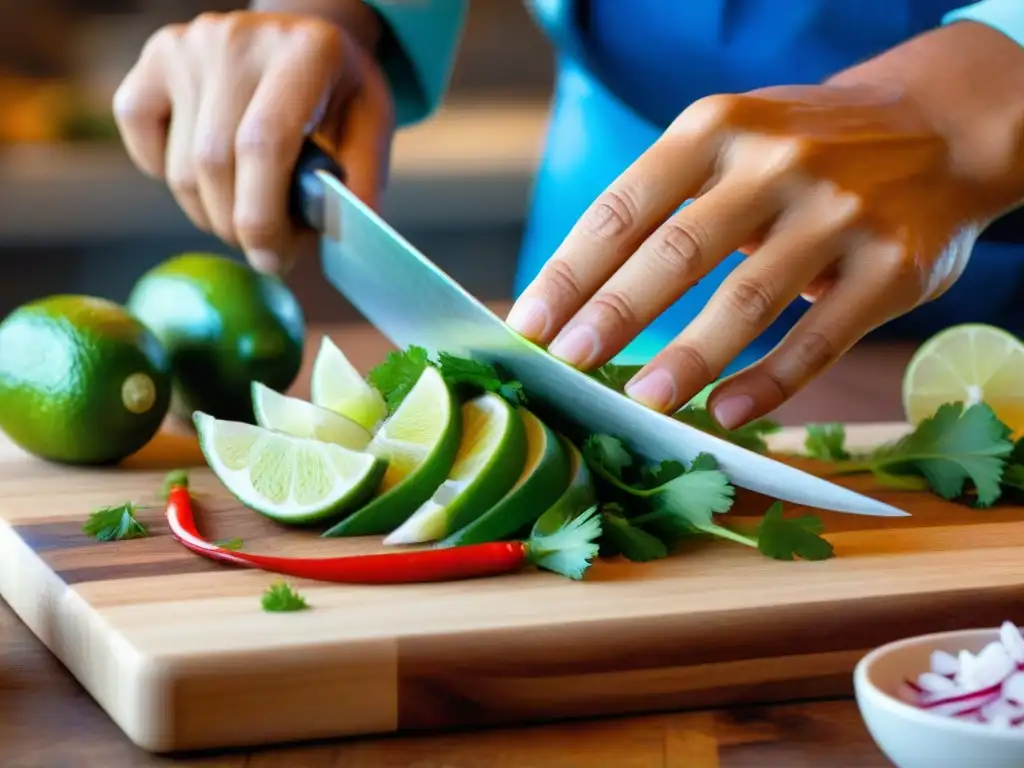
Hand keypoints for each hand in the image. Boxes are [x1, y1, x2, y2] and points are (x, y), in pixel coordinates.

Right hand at [113, 11, 394, 273]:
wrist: (305, 40)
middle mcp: (238, 39)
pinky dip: (166, 175)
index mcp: (305, 51)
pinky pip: (142, 141)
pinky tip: (208, 173)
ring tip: (250, 210)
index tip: (272, 259)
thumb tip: (336, 243)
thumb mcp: (371, 129)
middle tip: (268, 247)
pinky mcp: (156, 56)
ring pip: (180, 169)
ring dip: (212, 213)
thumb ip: (359, 184)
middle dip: (239, 227)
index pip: (263, 144)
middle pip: (214, 165)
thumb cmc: (340, 95)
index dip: (262, 217)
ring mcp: (190, 45)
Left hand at [506, 22, 1023, 428]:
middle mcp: (777, 162)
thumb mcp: (731, 142)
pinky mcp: (893, 267)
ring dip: (687, 359)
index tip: (528, 325)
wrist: (940, 128)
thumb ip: (666, 203)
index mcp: (717, 128)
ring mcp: (840, 213)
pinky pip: (818, 338)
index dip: (569, 272)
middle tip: (566, 365)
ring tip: (641, 403)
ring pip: (747, 299)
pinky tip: (725, 412)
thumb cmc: (802, 150)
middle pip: (677, 251)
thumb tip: (578, 299)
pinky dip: (768, 383)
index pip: (624, 208)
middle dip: (612, 315)